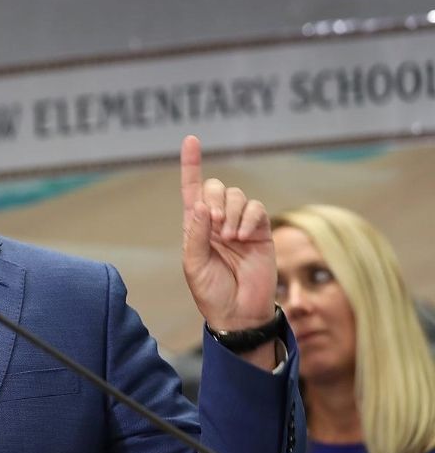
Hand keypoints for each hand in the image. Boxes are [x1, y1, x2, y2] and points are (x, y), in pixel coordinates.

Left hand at [179, 135, 276, 337]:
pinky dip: (249, 218)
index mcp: (196, 227)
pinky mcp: (261, 230)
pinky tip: (245, 237)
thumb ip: (196, 234)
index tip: (191, 139)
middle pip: (216, 187)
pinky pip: (256, 208)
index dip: (191, 165)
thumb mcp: (195, 264)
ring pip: (237, 196)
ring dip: (232, 213)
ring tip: (231, 238)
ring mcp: (240, 224)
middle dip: (215, 199)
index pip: (192, 189)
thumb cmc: (211, 292)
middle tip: (215, 224)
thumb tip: (200, 204)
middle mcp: (217, 221)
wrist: (239, 312)